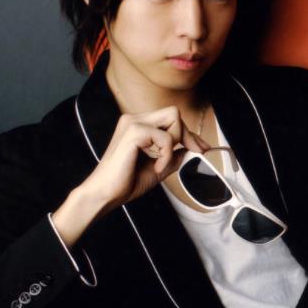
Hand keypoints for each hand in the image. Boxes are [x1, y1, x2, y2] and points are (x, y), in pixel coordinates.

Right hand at [77, 105, 209, 217]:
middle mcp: (134, 119)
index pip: (171, 119)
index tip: (202, 148)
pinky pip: (166, 137)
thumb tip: (189, 150)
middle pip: (174, 113)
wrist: (105, 194)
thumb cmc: (125, 183)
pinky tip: (156, 167)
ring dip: (174, 145)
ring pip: (173, 119)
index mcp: (138, 125)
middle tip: (192, 152)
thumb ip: (172, 156)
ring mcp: (133, 123)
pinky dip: (166, 155)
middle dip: (187, 134)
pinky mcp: (133, 132)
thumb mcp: (157, 168)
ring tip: (161, 165)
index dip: (189, 134)